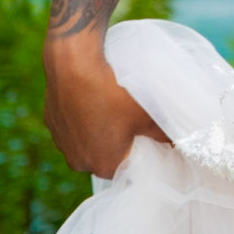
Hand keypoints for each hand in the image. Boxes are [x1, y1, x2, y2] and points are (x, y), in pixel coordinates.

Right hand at [43, 35, 166, 178]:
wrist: (75, 62)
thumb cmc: (114, 92)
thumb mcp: (147, 115)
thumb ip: (166, 135)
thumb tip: (182, 145)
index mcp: (102, 165)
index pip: (127, 170)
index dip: (139, 156)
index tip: (146, 141)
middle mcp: (78, 161)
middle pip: (105, 159)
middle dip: (118, 147)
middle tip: (130, 126)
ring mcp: (61, 142)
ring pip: (86, 144)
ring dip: (98, 134)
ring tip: (111, 112)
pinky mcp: (51, 122)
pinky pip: (72, 128)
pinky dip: (82, 121)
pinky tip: (93, 103)